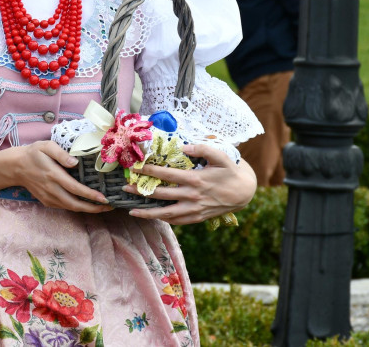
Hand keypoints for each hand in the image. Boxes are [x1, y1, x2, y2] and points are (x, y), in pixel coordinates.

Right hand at [14, 141, 111, 213]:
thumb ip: (61, 154)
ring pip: (70, 207)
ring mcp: (48, 197)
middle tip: (109, 207)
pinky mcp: (46, 201)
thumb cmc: (34, 153)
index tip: (105, 198)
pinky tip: (87, 204)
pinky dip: (77, 207)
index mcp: (53, 175)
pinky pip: (64, 206)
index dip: (90, 195)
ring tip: (102, 207)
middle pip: (75, 204)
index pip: (75, 188)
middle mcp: (51, 189)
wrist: (16, 167)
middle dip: (93, 208)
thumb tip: (74, 162)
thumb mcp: (46, 146)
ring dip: (87, 209)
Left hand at [123, 143, 255, 224]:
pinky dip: (163, 220)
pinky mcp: (197, 218)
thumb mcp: (220, 156)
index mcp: (195, 179)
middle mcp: (192, 196)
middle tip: (125, 188)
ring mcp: (194, 209)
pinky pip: (177, 221)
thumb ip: (202, 148)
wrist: (244, 192)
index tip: (134, 167)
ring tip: (131, 211)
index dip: (148, 171)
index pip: (166, 175)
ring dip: (148, 212)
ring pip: (166, 213)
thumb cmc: (230, 171)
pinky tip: (152, 217)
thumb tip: (183, 147)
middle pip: (161, 195)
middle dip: (141, 191)